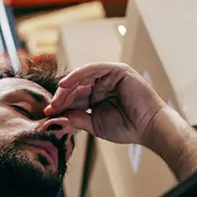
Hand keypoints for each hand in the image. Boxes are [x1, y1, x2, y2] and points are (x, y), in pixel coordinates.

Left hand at [44, 62, 168, 145]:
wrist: (148, 127)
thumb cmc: (126, 127)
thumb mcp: (94, 123)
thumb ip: (77, 117)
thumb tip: (57, 116)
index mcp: (97, 97)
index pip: (74, 97)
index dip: (60, 104)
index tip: (47, 114)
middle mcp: (102, 84)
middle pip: (75, 86)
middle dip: (61, 97)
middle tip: (50, 109)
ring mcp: (109, 76)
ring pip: (81, 77)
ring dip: (66, 88)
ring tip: (56, 101)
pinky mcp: (117, 70)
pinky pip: (92, 69)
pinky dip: (78, 75)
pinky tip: (65, 84)